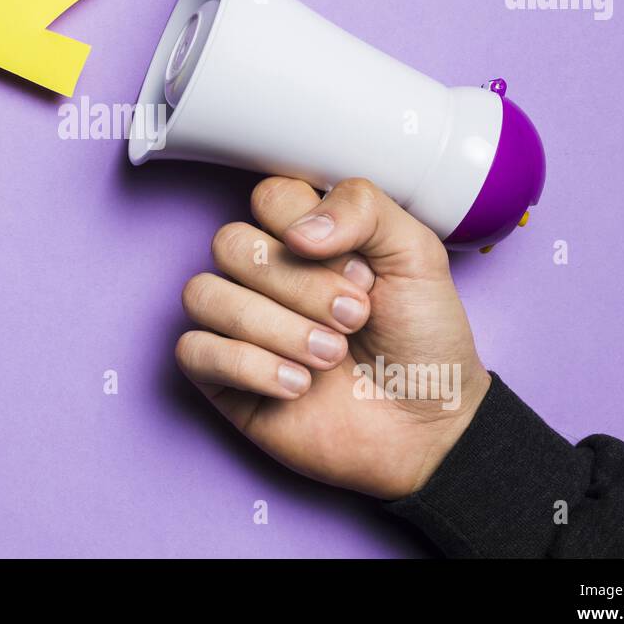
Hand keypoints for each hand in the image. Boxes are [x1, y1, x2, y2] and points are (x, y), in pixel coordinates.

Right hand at [175, 176, 490, 498]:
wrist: (429, 426)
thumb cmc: (422, 340)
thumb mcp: (417, 255)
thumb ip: (363, 208)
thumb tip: (298, 229)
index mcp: (304, 234)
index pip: (268, 197)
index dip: (310, 230)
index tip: (361, 272)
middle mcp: (263, 273)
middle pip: (230, 243)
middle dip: (298, 285)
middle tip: (352, 319)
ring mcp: (238, 324)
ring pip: (204, 294)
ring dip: (275, 328)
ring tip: (329, 357)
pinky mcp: (222, 377)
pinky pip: (194, 350)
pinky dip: (249, 366)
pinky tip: (297, 385)